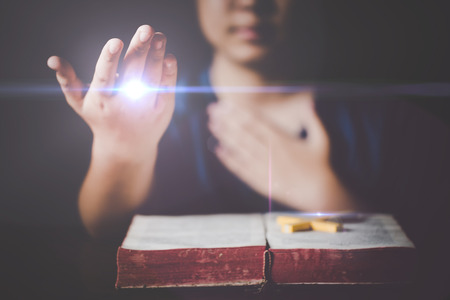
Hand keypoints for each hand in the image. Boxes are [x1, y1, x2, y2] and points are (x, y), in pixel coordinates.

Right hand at [47, 25, 176, 160]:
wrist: (126, 148)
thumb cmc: (100, 118)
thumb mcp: (80, 103)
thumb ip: (68, 81)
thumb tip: (52, 60)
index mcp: (101, 99)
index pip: (105, 75)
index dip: (110, 58)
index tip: (116, 41)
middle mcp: (124, 104)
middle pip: (133, 72)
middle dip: (140, 49)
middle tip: (147, 29)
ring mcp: (145, 107)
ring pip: (153, 78)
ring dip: (157, 56)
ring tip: (160, 37)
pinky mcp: (162, 110)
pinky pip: (167, 88)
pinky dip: (169, 73)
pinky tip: (169, 57)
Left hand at [207, 98, 352, 210]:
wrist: (318, 195)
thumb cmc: (320, 166)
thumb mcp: (322, 140)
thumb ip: (313, 120)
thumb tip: (309, 101)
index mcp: (282, 141)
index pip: (256, 122)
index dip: (239, 112)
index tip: (228, 103)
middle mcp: (269, 153)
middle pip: (243, 133)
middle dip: (226, 119)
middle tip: (212, 109)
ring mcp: (263, 168)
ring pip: (239, 149)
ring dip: (224, 136)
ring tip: (212, 124)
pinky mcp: (260, 182)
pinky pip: (241, 169)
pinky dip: (229, 160)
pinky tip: (218, 150)